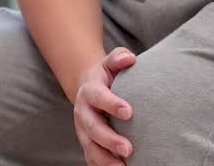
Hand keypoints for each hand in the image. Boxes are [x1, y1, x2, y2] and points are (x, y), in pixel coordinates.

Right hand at [73, 47, 135, 165]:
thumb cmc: (106, 75)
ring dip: (106, 159)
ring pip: (90, 148)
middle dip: (110, 139)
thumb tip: (130, 58)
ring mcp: (83, 130)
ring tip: (123, 165)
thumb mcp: (109, 62)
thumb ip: (118, 57)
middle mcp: (83, 113)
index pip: (99, 97)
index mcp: (89, 92)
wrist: (87, 88)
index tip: (129, 112)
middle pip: (93, 128)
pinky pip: (91, 158)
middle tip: (129, 148)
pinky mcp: (86, 143)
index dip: (112, 104)